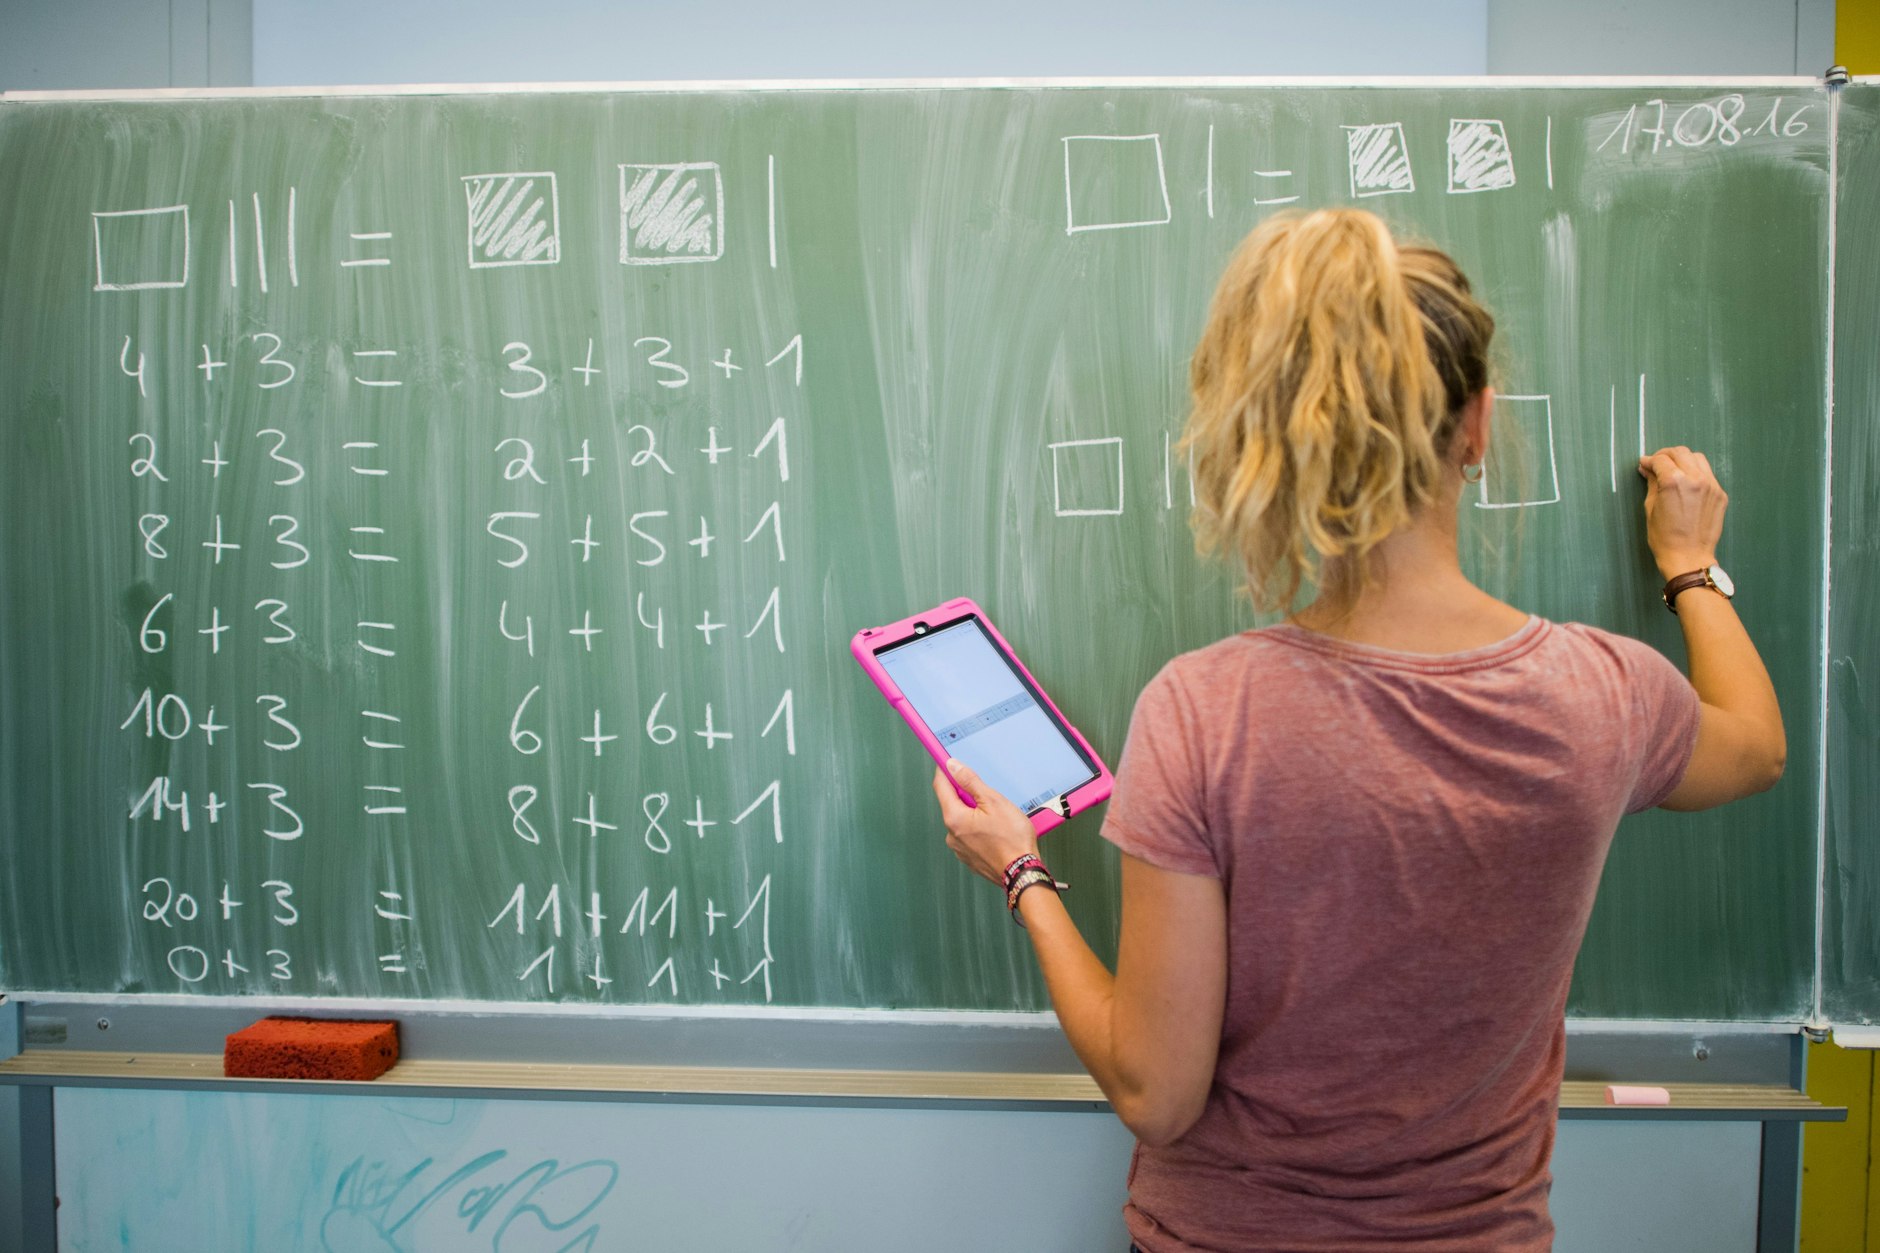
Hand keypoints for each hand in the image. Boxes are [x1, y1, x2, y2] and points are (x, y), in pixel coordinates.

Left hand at [931, 759, 1039, 885]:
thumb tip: (953, 767)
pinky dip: (980, 830)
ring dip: (975, 814)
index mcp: (954, 818)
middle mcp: (952, 835)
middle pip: (953, 804)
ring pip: (963, 821)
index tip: (949, 763)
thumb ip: (970, 781)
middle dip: (967, 795)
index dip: (945, 771)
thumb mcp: (994, 801)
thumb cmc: (1012, 840)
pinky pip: (970, 836)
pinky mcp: (970, 858)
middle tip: (987, 795)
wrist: (1022, 872)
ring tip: (998, 818)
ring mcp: (960, 848)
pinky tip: (997, 831)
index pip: (941, 786)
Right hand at [1638, 446, 1726, 579]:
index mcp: (1674, 481)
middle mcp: (1695, 478)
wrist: (1689, 557)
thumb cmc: (1664, 537)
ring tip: (1674, 470)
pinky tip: (1688, 484)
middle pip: (1680, 453)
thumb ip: (1652, 483)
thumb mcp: (1651, 508)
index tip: (1644, 465)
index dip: (1649, 461)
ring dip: (1683, 460)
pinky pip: (1707, 474)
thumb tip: (1648, 469)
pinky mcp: (1720, 494)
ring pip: (1697, 458)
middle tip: (1657, 464)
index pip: (1660, 459)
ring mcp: (1711, 485)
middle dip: (1666, 455)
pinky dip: (1696, 473)